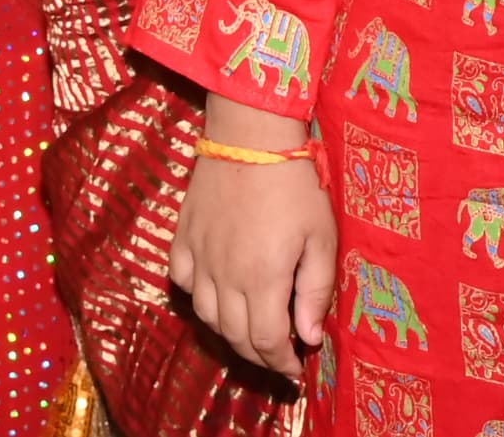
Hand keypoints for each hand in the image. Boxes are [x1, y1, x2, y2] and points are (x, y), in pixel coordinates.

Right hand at [165, 139, 335, 377]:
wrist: (251, 133)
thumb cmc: (295, 184)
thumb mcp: (321, 238)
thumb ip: (315, 291)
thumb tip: (307, 337)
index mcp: (262, 279)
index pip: (265, 341)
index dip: (280, 363)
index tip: (294, 369)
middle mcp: (225, 275)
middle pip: (234, 335)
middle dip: (257, 354)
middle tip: (276, 354)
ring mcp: (200, 255)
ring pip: (206, 315)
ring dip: (229, 332)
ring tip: (249, 330)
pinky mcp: (184, 234)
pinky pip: (182, 279)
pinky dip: (197, 296)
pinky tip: (215, 292)